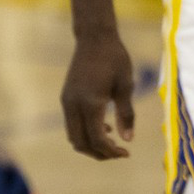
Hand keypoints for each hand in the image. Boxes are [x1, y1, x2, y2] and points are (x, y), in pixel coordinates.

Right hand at [60, 33, 136, 159]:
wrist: (93, 40)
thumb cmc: (115, 60)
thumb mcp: (126, 86)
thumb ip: (126, 114)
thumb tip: (127, 139)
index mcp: (91, 102)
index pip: (97, 138)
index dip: (111, 150)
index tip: (126, 153)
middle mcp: (74, 105)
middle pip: (80, 142)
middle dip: (99, 153)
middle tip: (118, 153)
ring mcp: (67, 103)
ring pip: (73, 136)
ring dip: (90, 145)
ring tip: (110, 143)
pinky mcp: (66, 99)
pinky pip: (71, 125)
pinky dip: (84, 133)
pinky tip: (102, 126)